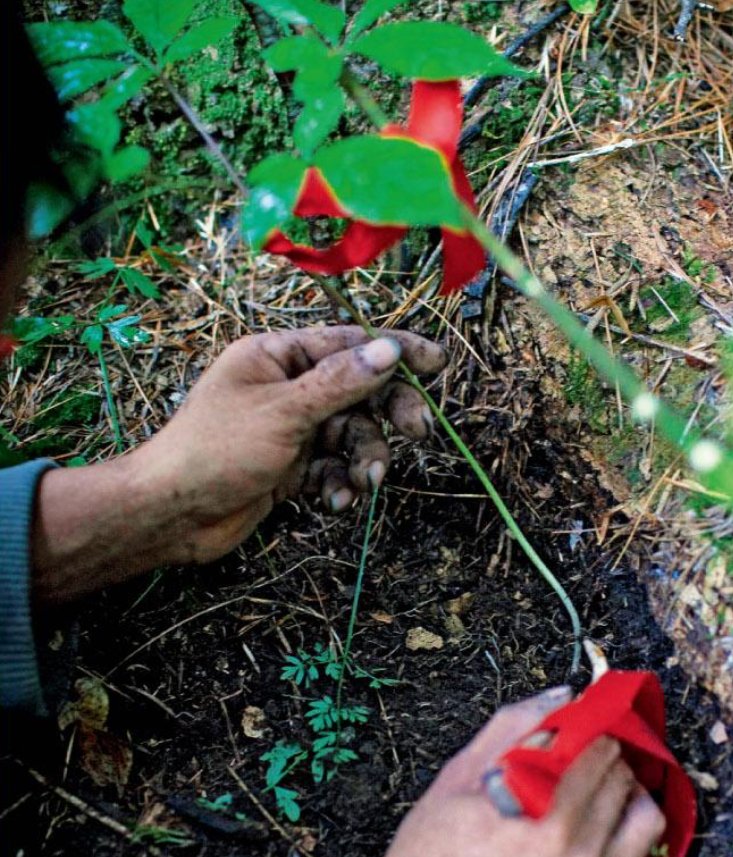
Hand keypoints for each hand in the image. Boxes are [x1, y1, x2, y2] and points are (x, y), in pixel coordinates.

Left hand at [31, 325, 443, 601]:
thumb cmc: (216, 450)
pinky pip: (332, 468)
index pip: (347, 344)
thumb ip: (340, 383)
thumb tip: (388, 350)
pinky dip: (341, 483)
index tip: (435, 363)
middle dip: (387, 413)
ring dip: (365, 457)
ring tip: (367, 481)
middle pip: (357, 391)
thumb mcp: (284, 411)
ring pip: (350, 435)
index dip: (393, 351)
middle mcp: (286, 388)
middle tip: (419, 432)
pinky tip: (336, 500)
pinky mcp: (290, 469)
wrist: (172, 513)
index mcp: (276, 355)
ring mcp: (289, 429)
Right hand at [306, 690, 662, 856]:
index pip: (602, 756)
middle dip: (611, 766)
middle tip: (588, 764)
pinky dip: (629, 853)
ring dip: (629, 804)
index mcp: (549, 823)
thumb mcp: (456, 782)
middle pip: (628, 788)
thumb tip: (563, 697)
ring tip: (602, 802)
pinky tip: (601, 845)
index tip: (582, 736)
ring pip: (648, 830)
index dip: (593, 736)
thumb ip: (513, 731)